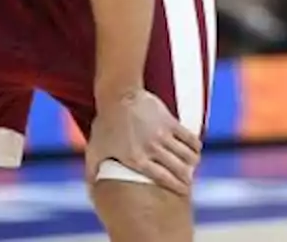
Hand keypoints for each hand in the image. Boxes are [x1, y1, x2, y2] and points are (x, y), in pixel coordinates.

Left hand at [85, 90, 201, 195]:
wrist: (118, 95)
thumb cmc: (105, 124)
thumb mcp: (95, 149)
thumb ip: (93, 172)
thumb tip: (91, 190)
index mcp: (136, 159)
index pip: (164, 179)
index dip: (177, 187)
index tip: (183, 192)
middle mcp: (152, 149)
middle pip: (179, 169)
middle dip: (186, 178)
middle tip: (188, 181)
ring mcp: (162, 134)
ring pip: (187, 155)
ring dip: (192, 163)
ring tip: (191, 166)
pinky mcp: (169, 121)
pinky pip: (189, 138)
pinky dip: (195, 146)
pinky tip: (195, 150)